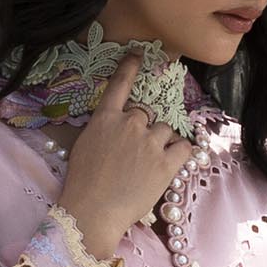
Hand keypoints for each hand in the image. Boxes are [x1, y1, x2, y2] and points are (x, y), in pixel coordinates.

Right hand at [58, 52, 194, 259]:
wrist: (93, 212)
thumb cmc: (82, 184)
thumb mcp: (84, 147)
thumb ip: (102, 130)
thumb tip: (115, 127)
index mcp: (106, 118)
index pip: (120, 84)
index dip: (130, 67)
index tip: (138, 55)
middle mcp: (130, 124)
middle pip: (146, 114)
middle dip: (143, 130)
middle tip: (134, 155)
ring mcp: (150, 142)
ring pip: (165, 130)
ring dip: (161, 141)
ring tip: (149, 164)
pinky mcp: (166, 163)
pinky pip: (185, 147)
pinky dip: (181, 152)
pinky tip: (173, 162)